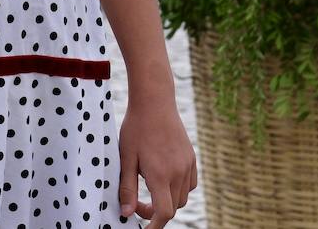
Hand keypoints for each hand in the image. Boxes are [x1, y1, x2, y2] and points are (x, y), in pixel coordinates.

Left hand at [117, 98, 197, 227]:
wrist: (154, 102)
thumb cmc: (136, 128)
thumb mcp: (125, 158)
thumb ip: (126, 187)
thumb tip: (126, 212)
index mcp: (160, 174)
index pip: (164, 212)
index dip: (154, 224)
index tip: (143, 226)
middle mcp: (178, 172)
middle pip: (173, 207)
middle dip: (156, 211)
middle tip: (137, 203)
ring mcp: (188, 165)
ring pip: (182, 197)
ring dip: (168, 200)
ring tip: (149, 187)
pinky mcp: (192, 158)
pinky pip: (190, 184)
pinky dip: (179, 189)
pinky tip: (164, 178)